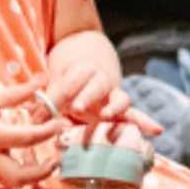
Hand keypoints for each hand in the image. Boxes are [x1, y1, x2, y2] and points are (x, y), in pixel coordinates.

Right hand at [0, 84, 59, 187]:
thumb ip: (18, 93)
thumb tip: (43, 80)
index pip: (27, 138)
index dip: (49, 131)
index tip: (62, 124)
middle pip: (20, 177)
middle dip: (43, 172)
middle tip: (57, 158)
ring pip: (13, 183)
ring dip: (33, 177)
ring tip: (47, 162)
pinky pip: (3, 180)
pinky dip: (19, 174)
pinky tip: (27, 162)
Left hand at [42, 49, 156, 134]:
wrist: (90, 58)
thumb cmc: (68, 74)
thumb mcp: (55, 81)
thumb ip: (45, 100)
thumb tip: (32, 120)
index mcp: (82, 69)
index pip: (70, 81)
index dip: (57, 95)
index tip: (43, 111)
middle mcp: (101, 80)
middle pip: (97, 85)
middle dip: (87, 96)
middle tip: (77, 107)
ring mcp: (113, 94)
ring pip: (120, 97)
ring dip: (114, 107)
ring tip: (107, 116)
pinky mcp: (121, 108)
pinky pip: (135, 114)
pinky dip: (145, 122)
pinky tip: (157, 130)